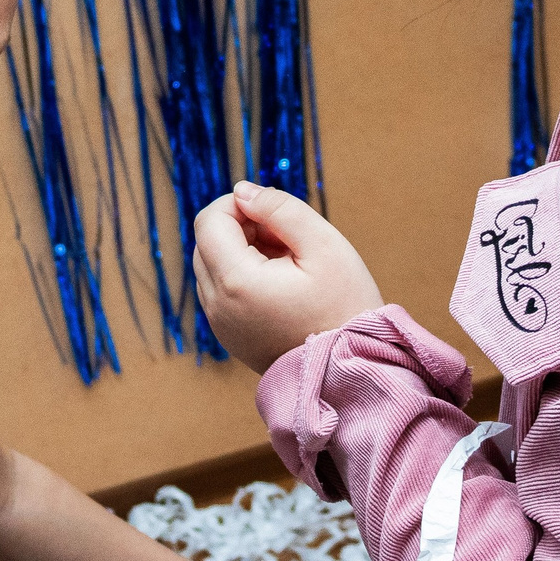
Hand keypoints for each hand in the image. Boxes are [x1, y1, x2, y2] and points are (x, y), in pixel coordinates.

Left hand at [193, 183, 383, 371]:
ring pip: (213, 264)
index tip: (275, 214)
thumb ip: (280, 208)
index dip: (239, 204)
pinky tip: (282, 284)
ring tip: (288, 262)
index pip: (209, 220)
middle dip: (242, 227)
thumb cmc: (345, 306)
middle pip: (207, 241)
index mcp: (236, 282)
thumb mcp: (323, 244)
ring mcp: (220, 324)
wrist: (352, 369)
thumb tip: (243, 191)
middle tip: (287, 239)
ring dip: (243, 251)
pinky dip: (244, 276)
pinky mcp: (229, 335)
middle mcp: (217, 306)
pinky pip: (222, 290)